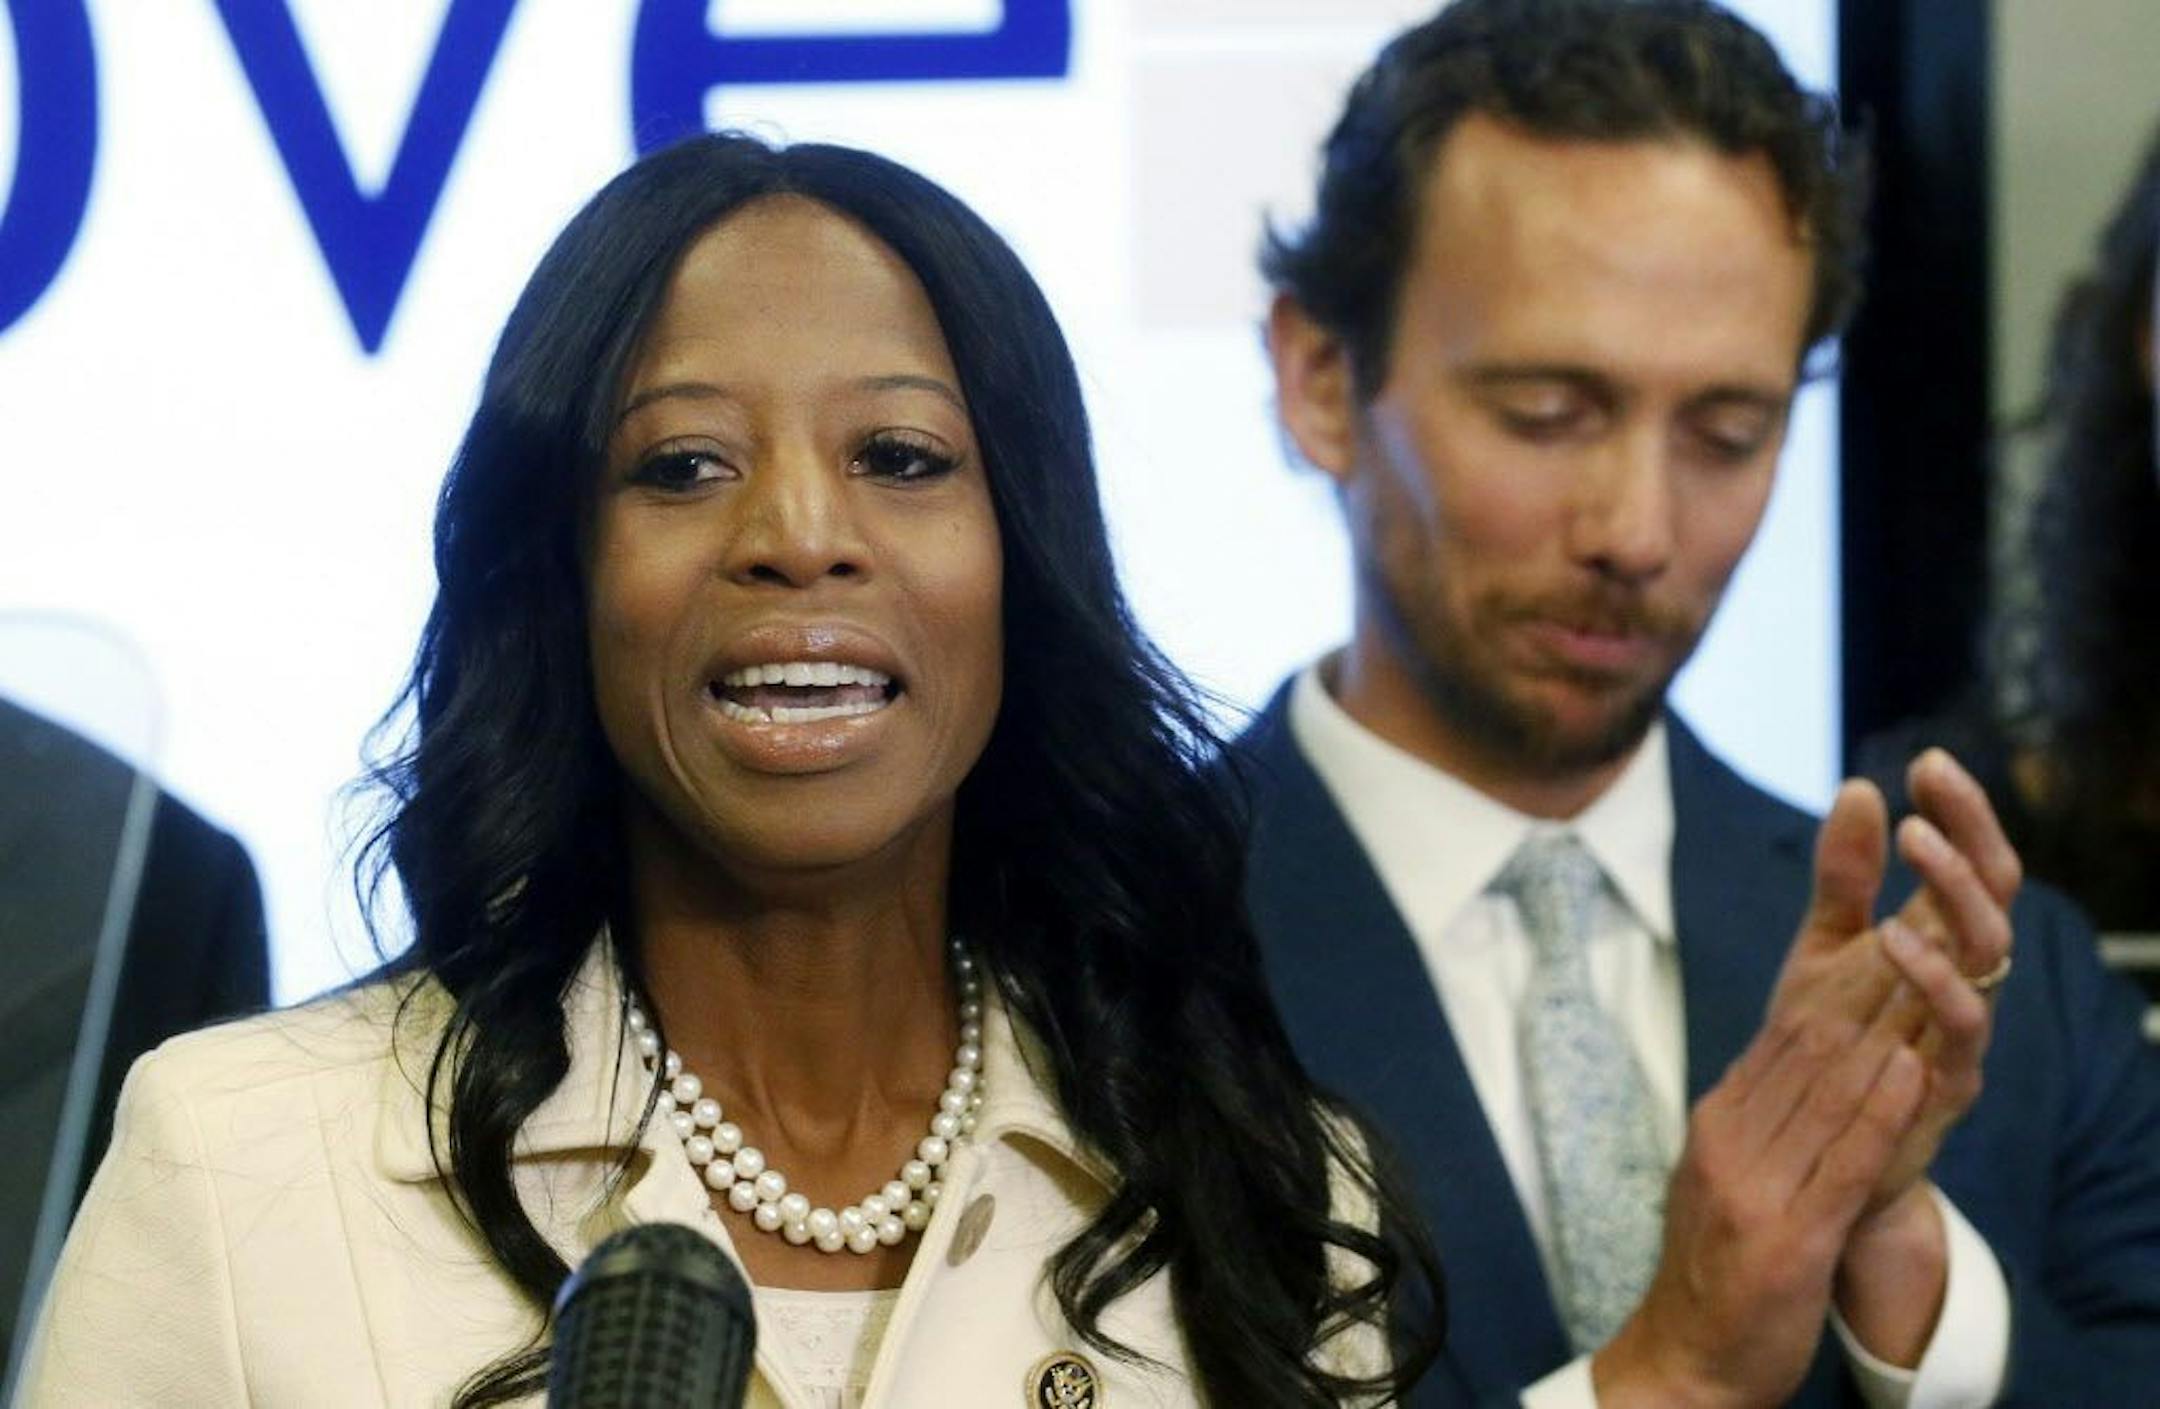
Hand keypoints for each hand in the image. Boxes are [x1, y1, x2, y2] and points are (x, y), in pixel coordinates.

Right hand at [1593, 790, 1934, 1407]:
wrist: (1685, 1360)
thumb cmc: (1715, 1275)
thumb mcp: (1724, 1176)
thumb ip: (1755, 1118)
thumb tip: (1790, 1056)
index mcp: (1719, 1120)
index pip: (1784, 1034)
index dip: (1837, 978)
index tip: (1881, 928)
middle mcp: (1730, 1140)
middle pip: (1805, 1046)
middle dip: (1863, 983)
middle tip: (1913, 925)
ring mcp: (1755, 1186)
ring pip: (1825, 1090)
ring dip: (1881, 1028)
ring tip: (1925, 975)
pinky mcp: (1787, 1235)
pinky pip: (1839, 1160)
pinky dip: (1875, 1110)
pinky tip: (1905, 1069)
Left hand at [1780, 757, 2018, 1212]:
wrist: (1817, 1149)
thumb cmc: (1829, 1042)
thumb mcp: (1824, 947)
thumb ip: (1842, 876)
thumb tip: (1859, 785)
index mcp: (1938, 940)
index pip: (1969, 862)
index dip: (1961, 811)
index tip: (1926, 760)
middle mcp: (1964, 979)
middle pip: (1995, 897)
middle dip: (1970, 838)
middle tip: (1927, 794)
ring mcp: (1961, 1029)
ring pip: (1990, 954)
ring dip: (1958, 894)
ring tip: (1915, 844)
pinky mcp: (1947, 1081)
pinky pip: (1962, 1027)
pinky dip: (1936, 981)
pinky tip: (1895, 940)